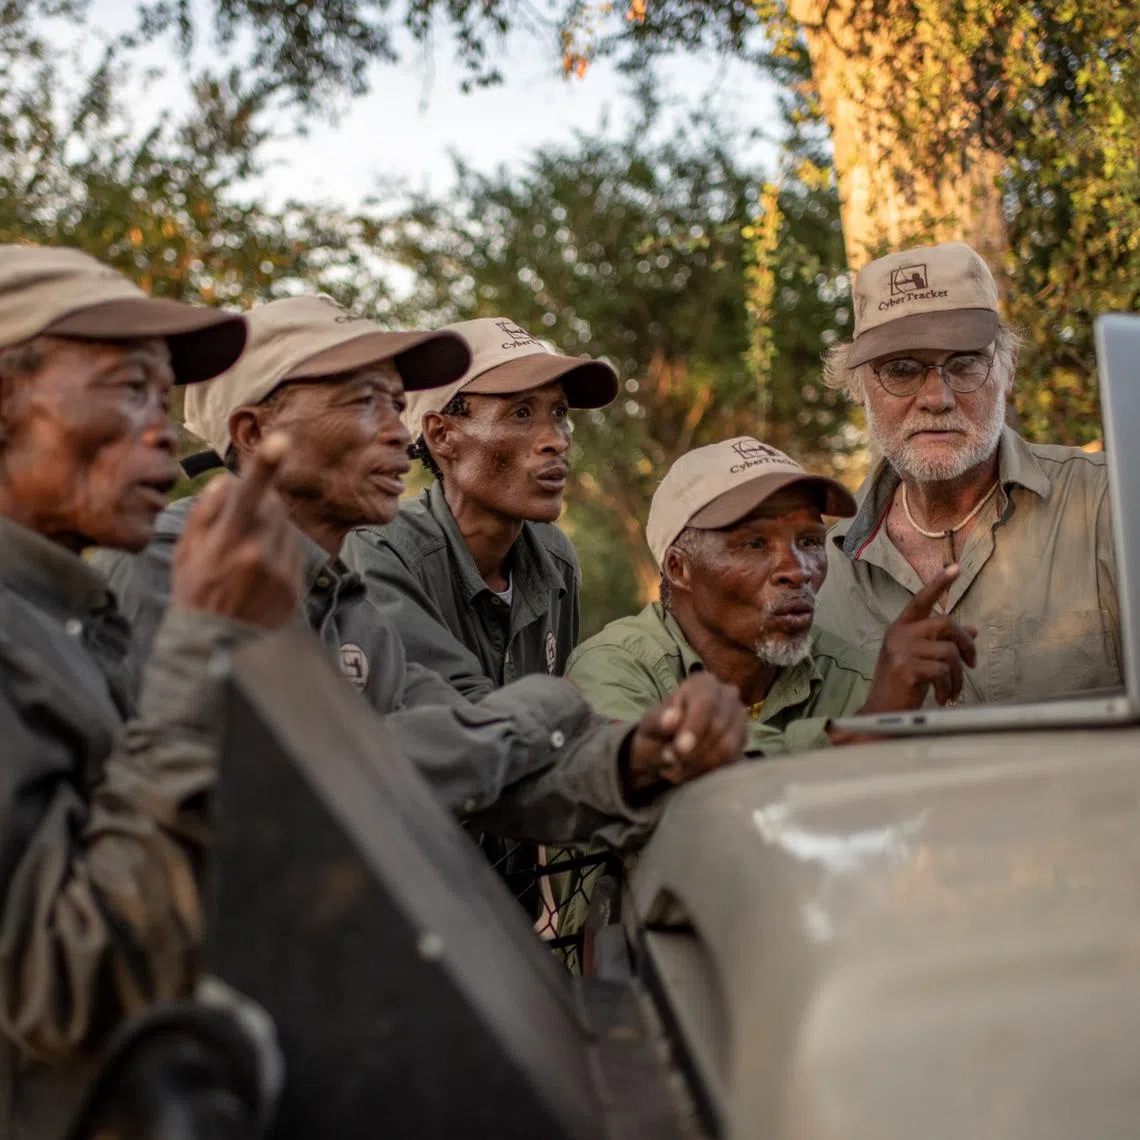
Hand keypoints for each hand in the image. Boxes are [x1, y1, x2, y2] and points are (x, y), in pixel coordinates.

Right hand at [171, 433, 301, 629]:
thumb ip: (204, 514)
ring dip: (270, 527)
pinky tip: (259, 572)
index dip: (264, 466)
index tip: (279, 441)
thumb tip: (225, 482)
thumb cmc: (194, 592)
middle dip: (261, 502)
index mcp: (226, 543)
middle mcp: (257, 555)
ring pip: (285, 527)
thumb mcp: (185, 553)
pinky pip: (293, 551)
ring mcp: (280, 572)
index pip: (248, 496)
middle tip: (239, 521)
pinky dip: (280, 551)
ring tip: (246, 554)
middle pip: (273, 504)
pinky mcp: (295, 586)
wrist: (216, 647)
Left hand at [623, 672, 745, 796]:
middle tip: (669, 760)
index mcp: (704, 683)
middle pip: (718, 728)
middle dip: (692, 751)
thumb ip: (659, 721)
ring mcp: (739, 721)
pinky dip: (707, 773)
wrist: (666, 749)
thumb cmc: (659, 730)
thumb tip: (672, 719)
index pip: (705, 703)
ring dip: (698, 765)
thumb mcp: (649, 724)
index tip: (679, 749)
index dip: (694, 727)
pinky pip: (731, 764)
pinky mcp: (743, 745)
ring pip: (727, 749)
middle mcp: (728, 697)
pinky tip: (689, 773)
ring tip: (675, 769)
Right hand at [859, 563, 976, 713]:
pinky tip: (942, 698)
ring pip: (949, 651)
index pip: (920, 600)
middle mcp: (899, 634)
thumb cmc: (901, 687)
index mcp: (900, 628)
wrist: (881, 714)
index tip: (956, 568)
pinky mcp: (906, 668)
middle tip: (971, 665)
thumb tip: (972, 630)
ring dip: (958, 675)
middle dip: (966, 645)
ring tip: (952, 691)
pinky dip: (949, 687)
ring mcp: (901, 650)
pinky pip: (943, 670)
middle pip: (946, 623)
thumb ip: (940, 643)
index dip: (938, 584)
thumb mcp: (920, 660)